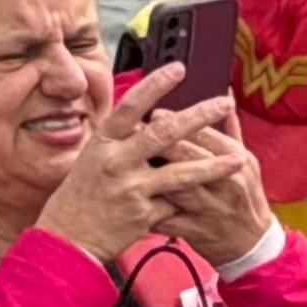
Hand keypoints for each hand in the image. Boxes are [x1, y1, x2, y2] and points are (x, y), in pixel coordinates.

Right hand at [37, 62, 249, 262]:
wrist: (68, 237)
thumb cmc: (82, 193)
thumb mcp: (94, 157)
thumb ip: (121, 139)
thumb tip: (148, 117)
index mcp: (104, 142)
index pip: (132, 106)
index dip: (155, 85)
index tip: (179, 69)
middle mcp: (117, 161)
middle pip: (164, 134)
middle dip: (199, 117)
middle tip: (223, 103)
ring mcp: (131, 188)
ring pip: (180, 173)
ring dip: (213, 166)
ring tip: (238, 158)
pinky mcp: (143, 214)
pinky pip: (176, 203)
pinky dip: (190, 201)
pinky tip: (209, 199)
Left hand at [138, 90, 275, 267]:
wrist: (252, 245)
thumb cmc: (245, 199)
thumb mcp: (247, 163)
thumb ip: (231, 131)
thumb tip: (226, 97)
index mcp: (238, 159)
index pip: (204, 132)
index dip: (175, 120)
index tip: (153, 113)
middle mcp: (225, 181)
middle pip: (185, 153)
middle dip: (156, 138)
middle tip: (134, 129)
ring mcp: (209, 207)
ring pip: (172, 183)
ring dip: (147, 170)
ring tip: (127, 158)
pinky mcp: (195, 229)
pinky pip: (165, 216)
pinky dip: (145, 207)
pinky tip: (127, 197)